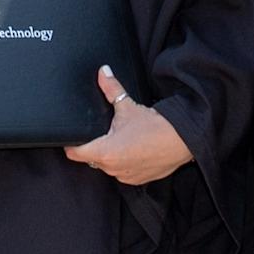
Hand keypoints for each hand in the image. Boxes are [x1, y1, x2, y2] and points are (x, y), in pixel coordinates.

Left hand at [65, 65, 191, 185]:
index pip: (75, 154)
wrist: (183, 139)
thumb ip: (111, 89)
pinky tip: (134, 150)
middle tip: (105, 131)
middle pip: (92, 159)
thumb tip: (103, 73)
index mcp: (104, 152)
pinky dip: (125, 163)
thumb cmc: (155, 125)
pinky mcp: (138, 180)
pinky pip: (124, 172)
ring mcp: (125, 177)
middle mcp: (112, 169)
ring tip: (123, 139)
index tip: (72, 137)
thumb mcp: (128, 106)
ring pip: (109, 166)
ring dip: (111, 155)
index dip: (71, 144)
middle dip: (95, 146)